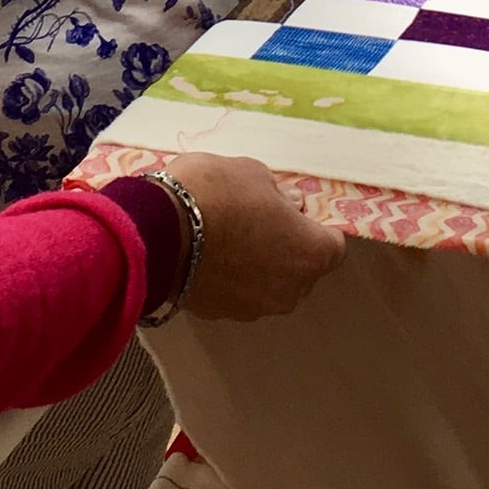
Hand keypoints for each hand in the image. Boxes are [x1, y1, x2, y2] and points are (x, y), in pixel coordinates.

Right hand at [161, 153, 346, 320]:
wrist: (156, 233)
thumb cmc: (216, 194)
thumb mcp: (254, 173)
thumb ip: (280, 195)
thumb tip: (289, 207)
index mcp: (310, 254)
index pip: (333, 245)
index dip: (315, 226)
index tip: (295, 211)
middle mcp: (290, 291)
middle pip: (301, 268)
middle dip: (288, 246)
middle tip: (260, 219)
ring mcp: (254, 309)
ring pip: (269, 283)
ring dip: (259, 265)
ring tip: (228, 236)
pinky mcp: (221, 316)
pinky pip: (237, 292)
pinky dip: (231, 277)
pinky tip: (207, 254)